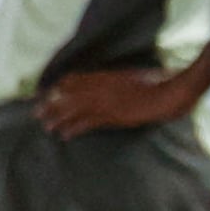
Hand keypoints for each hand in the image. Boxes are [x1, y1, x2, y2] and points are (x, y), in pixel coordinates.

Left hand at [37, 66, 200, 136]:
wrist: (173, 91)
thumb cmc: (161, 81)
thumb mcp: (137, 75)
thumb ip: (120, 79)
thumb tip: (113, 83)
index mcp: (107, 75)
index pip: (74, 79)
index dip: (58, 87)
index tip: (48, 93)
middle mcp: (102, 87)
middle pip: (68, 95)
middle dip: (51, 104)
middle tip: (36, 112)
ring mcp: (106, 101)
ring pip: (73, 109)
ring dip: (57, 118)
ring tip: (46, 126)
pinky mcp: (113, 115)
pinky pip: (87, 122)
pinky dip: (73, 128)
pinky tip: (65, 135)